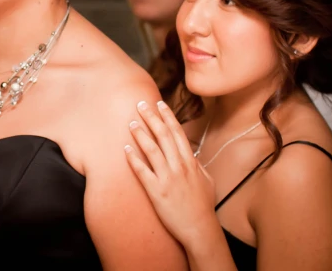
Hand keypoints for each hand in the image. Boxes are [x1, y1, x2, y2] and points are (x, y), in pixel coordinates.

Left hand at [125, 100, 217, 246]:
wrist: (199, 229)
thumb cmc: (203, 206)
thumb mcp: (206, 181)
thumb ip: (197, 165)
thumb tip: (192, 154)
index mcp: (190, 162)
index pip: (177, 133)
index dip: (168, 116)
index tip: (159, 103)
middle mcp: (179, 166)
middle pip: (163, 136)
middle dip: (151, 118)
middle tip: (140, 104)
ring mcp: (168, 178)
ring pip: (152, 150)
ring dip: (141, 134)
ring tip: (131, 122)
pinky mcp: (157, 191)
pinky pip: (142, 171)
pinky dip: (133, 158)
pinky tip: (125, 148)